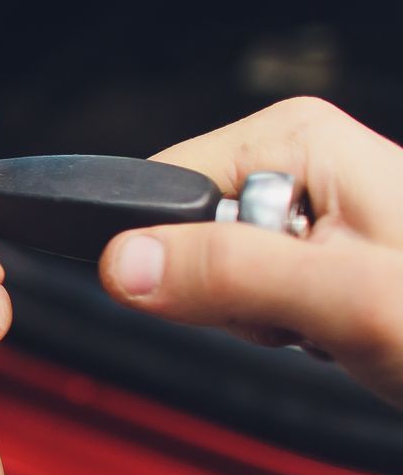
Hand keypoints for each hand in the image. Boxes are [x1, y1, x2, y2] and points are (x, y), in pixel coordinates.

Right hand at [101, 96, 402, 405]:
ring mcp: (313, 212)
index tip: (245, 296)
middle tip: (308, 320)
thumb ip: (233, 275)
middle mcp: (300, 164)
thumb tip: (123, 263)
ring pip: (218, 275)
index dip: (179, 257)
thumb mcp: (350, 302)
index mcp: (296, 139)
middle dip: (228, 296)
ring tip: (335, 329)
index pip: (162, 190)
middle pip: (185, 235)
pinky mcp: (322, 258)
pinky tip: (337, 335)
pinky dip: (287, 331)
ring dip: (263, 320)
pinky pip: (256, 298)